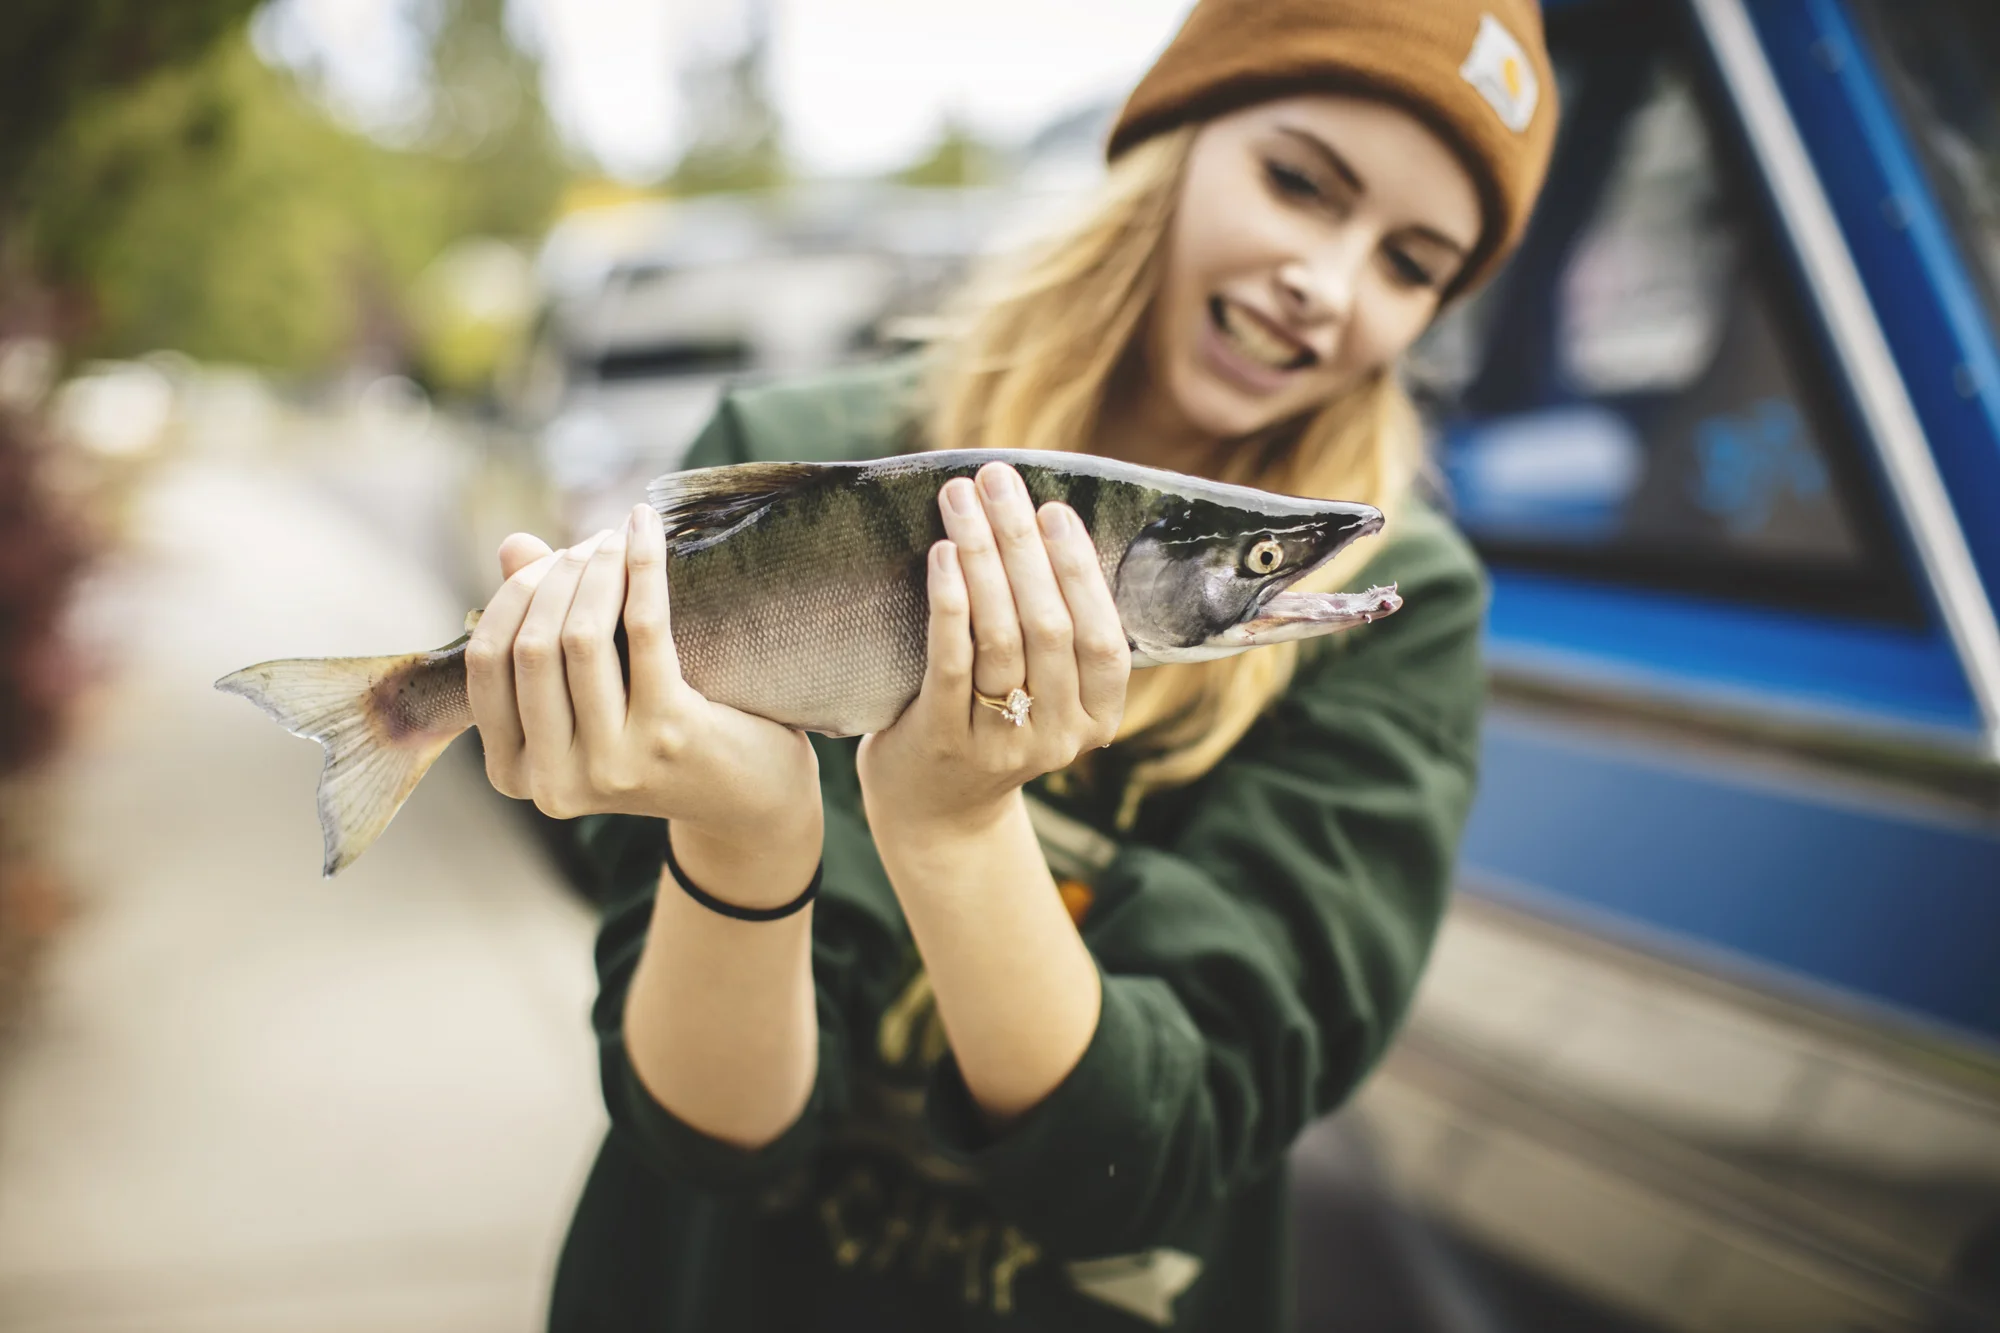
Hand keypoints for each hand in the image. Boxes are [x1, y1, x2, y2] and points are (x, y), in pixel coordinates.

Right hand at [465, 504, 819, 847]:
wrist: (746, 797)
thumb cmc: (657, 738)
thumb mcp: (590, 696)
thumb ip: (543, 627)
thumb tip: (512, 545)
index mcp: (515, 774)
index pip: (486, 663)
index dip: (512, 598)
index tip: (548, 561)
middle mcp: (554, 782)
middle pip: (532, 646)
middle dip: (558, 577)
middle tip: (592, 544)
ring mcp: (611, 764)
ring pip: (582, 636)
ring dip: (599, 568)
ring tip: (617, 537)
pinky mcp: (668, 734)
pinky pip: (643, 627)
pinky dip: (642, 566)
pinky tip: (644, 528)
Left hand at [856, 461, 1129, 837]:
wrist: (934, 810)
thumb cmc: (991, 723)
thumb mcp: (1044, 691)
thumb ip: (1056, 631)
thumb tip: (1041, 522)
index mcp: (1097, 718)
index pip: (1103, 640)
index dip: (1080, 571)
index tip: (1054, 509)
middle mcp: (1058, 736)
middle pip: (1050, 627)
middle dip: (1023, 544)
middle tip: (998, 481)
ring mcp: (1001, 743)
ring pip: (1001, 636)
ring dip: (982, 557)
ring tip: (961, 501)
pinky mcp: (944, 740)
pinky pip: (951, 661)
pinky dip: (950, 602)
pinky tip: (942, 555)